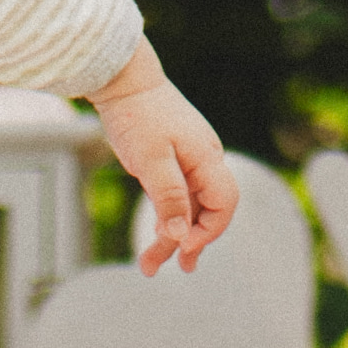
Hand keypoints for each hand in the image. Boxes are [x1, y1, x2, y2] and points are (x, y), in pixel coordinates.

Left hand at [89, 47, 240, 275]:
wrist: (123, 80)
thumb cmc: (139, 114)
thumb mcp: (151, 159)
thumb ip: (169, 197)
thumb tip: (180, 236)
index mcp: (207, 158)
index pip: (224, 204)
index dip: (208, 231)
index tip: (181, 247)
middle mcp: (203, 161)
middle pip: (205, 211)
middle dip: (187, 242)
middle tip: (163, 267)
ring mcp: (187, 161)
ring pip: (187, 207)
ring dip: (171, 235)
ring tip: (149, 264)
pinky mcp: (170, 161)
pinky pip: (174, 196)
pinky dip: (166, 218)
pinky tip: (155, 235)